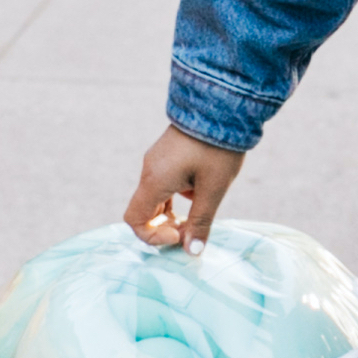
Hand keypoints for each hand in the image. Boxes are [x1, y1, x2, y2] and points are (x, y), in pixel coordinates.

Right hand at [124, 124, 247, 250]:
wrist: (222, 105)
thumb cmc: (218, 148)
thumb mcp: (213, 189)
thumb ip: (201, 222)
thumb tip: (191, 252)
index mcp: (154, 180)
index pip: (135, 220)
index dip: (153, 236)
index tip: (180, 235)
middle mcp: (150, 170)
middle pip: (145, 211)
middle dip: (165, 227)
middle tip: (192, 229)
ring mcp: (157, 161)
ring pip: (156, 198)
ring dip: (174, 213)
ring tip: (201, 209)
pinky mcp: (168, 155)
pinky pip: (164, 184)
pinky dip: (177, 196)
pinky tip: (202, 189)